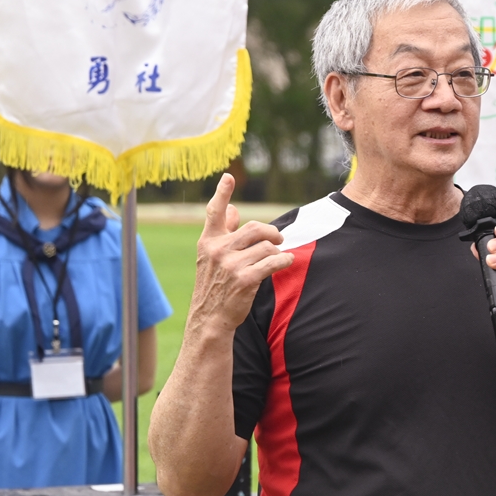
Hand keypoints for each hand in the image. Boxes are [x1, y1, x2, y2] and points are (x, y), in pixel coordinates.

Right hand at [188, 174, 294, 334]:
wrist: (210, 318)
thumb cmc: (214, 286)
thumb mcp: (211, 257)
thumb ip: (223, 232)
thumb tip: (234, 209)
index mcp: (208, 241)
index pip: (215, 212)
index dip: (223, 193)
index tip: (229, 176)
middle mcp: (218, 250)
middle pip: (255, 228)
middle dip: (272, 233)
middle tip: (278, 240)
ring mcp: (231, 265)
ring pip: (266, 246)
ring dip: (277, 251)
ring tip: (280, 256)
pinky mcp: (245, 279)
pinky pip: (273, 262)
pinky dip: (284, 260)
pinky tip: (288, 261)